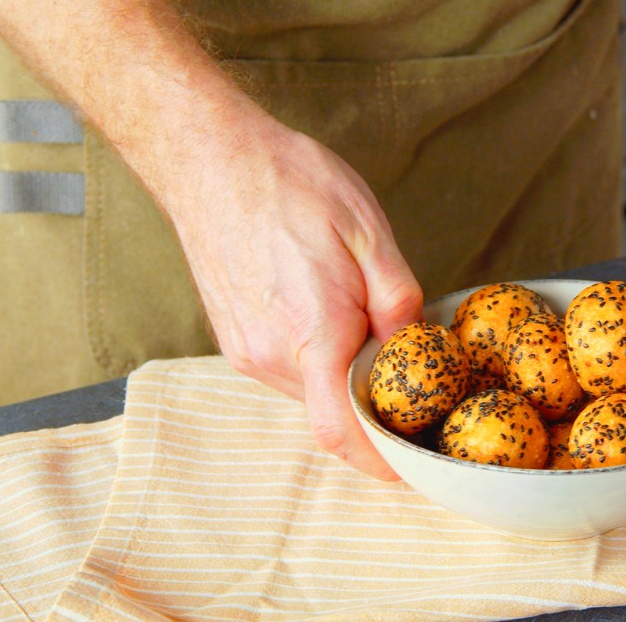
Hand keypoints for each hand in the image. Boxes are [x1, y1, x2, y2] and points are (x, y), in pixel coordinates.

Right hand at [165, 110, 423, 480]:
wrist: (211, 159)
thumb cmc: (291, 185)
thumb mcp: (369, 233)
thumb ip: (398, 301)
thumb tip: (415, 349)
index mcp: (312, 333)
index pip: (343, 431)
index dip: (379, 461)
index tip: (410, 466)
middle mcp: (269, 356)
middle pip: (333, 414)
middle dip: (374, 405)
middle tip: (414, 376)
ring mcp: (245, 351)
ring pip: (310, 394)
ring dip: (344, 379)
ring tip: (369, 328)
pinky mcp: (234, 340)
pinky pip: (288, 372)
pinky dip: (318, 362)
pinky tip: (332, 316)